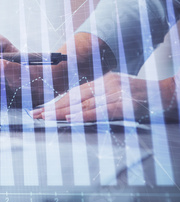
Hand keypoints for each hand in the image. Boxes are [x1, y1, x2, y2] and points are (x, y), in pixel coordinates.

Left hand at [32, 72, 176, 121]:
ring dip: (62, 112)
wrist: (168, 95)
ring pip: (83, 104)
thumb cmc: (143, 98)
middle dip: (52, 107)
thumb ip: (100, 98)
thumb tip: (78, 109)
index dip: (55, 102)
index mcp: (103, 82)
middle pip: (74, 97)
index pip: (74, 93)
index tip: (39, 110)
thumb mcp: (118, 93)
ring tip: (45, 118)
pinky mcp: (125, 104)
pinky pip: (101, 111)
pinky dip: (84, 115)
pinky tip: (70, 119)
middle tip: (34, 115)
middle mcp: (106, 84)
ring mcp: (115, 93)